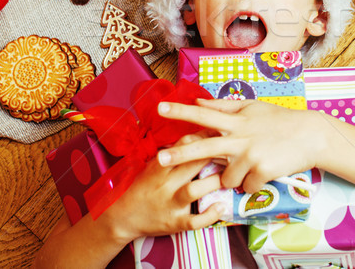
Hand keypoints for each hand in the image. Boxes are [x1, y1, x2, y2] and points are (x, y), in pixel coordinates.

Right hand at [104, 133, 224, 241]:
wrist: (123, 217)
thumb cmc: (142, 187)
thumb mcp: (152, 166)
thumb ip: (172, 154)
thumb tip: (197, 134)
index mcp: (159, 167)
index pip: (182, 145)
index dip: (202, 136)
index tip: (218, 130)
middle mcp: (165, 184)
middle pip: (191, 163)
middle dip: (213, 154)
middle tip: (231, 149)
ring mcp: (170, 204)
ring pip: (194, 190)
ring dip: (213, 182)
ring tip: (228, 178)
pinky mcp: (175, 223)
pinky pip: (194, 221)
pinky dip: (210, 215)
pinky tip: (222, 207)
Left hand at [157, 99, 319, 192]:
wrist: (310, 136)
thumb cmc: (279, 120)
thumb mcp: (251, 107)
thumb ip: (223, 106)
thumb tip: (198, 102)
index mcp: (236, 121)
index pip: (203, 115)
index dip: (181, 112)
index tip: (160, 108)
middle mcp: (240, 138)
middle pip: (203, 149)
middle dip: (179, 155)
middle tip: (160, 160)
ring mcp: (250, 156)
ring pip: (227, 178)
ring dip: (234, 177)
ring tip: (251, 165)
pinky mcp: (262, 172)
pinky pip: (246, 187)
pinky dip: (252, 184)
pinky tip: (263, 172)